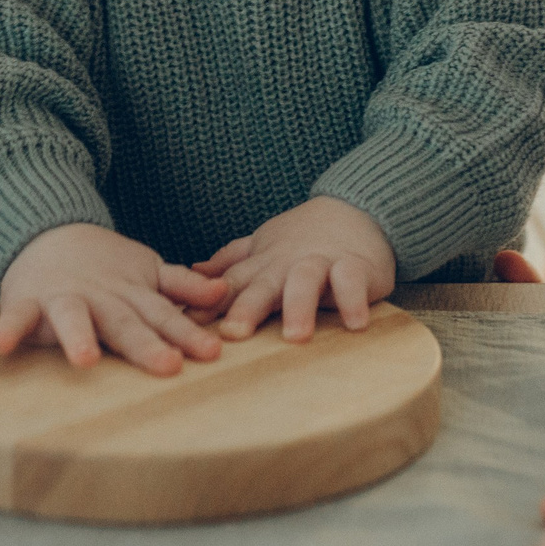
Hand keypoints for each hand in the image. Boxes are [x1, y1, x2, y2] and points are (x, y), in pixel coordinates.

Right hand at [0, 223, 225, 375]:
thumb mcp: (148, 272)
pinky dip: (9, 329)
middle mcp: (101, 297)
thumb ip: (181, 286)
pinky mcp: (27, 301)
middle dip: (146, 344)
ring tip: (83, 359)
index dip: (187, 334)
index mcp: (132, 294)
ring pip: (73, 317)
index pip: (165, 316)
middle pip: (126, 322)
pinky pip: (16, 317)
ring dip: (78, 336)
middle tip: (169, 365)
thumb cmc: (105, 267)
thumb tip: (222, 293)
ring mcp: (64, 298)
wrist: (48, 234)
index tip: (210, 353)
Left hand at [194, 196, 394, 340]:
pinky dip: (354, 299)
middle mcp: (287, 264)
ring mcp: (321, 262)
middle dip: (247, 307)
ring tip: (295, 336)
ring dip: (300, 306)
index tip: (187, 325)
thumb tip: (193, 271)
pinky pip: (353, 281)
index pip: (231, 284)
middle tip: (233, 334)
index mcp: (263, 264)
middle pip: (264, 285)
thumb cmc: (304, 238)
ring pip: (306, 280)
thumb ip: (231, 261)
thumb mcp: (263, 247)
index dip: (209, 303)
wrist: (357, 209)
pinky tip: (354, 324)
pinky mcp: (356, 266)